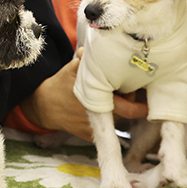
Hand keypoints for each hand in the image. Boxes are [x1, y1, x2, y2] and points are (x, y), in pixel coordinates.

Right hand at [20, 48, 147, 141]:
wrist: (43, 106)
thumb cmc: (60, 85)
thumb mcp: (71, 68)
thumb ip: (84, 60)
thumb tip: (88, 51)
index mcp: (95, 100)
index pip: (127, 104)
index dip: (137, 97)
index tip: (143, 88)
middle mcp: (96, 117)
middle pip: (125, 111)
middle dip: (130, 100)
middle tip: (128, 88)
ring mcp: (93, 129)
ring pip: (117, 119)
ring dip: (120, 108)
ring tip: (114, 95)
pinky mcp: (89, 136)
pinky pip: (107, 127)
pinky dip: (110, 118)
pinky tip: (105, 106)